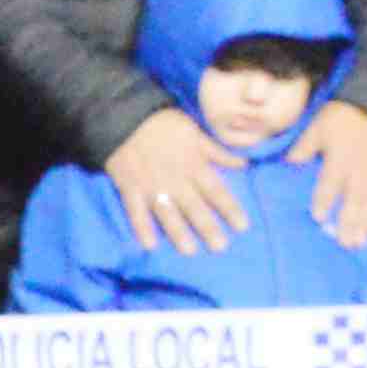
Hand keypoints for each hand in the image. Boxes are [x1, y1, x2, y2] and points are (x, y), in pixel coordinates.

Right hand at [103, 109, 248, 255]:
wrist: (122, 116)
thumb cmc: (162, 124)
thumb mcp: (195, 131)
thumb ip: (217, 151)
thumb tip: (244, 165)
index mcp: (194, 164)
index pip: (216, 191)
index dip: (230, 209)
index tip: (242, 227)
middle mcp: (175, 179)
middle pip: (194, 207)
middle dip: (208, 227)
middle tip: (220, 247)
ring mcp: (151, 185)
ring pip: (167, 212)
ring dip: (178, 232)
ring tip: (189, 251)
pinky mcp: (130, 187)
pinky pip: (135, 211)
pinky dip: (141, 227)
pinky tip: (149, 244)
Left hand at [292, 100, 366, 245]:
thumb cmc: (340, 117)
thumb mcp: (316, 127)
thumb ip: (304, 147)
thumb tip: (289, 163)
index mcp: (340, 157)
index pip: (330, 182)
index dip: (324, 200)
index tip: (318, 217)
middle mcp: (359, 169)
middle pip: (354, 199)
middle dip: (349, 222)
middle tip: (343, 242)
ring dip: (364, 224)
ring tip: (358, 242)